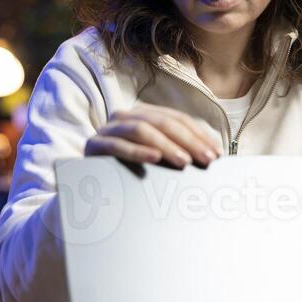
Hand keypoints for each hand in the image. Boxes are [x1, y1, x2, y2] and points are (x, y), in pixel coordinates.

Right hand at [84, 102, 222, 167]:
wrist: (85, 187)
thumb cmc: (127, 171)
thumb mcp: (154, 158)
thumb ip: (175, 150)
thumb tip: (211, 155)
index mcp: (142, 114)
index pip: (176, 118)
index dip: (198, 134)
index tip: (216, 152)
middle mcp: (125, 116)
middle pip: (162, 122)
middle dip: (188, 140)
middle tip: (206, 159)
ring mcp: (108, 129)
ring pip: (142, 129)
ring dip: (166, 145)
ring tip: (184, 161)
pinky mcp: (94, 146)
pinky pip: (118, 145)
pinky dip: (138, 152)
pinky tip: (154, 159)